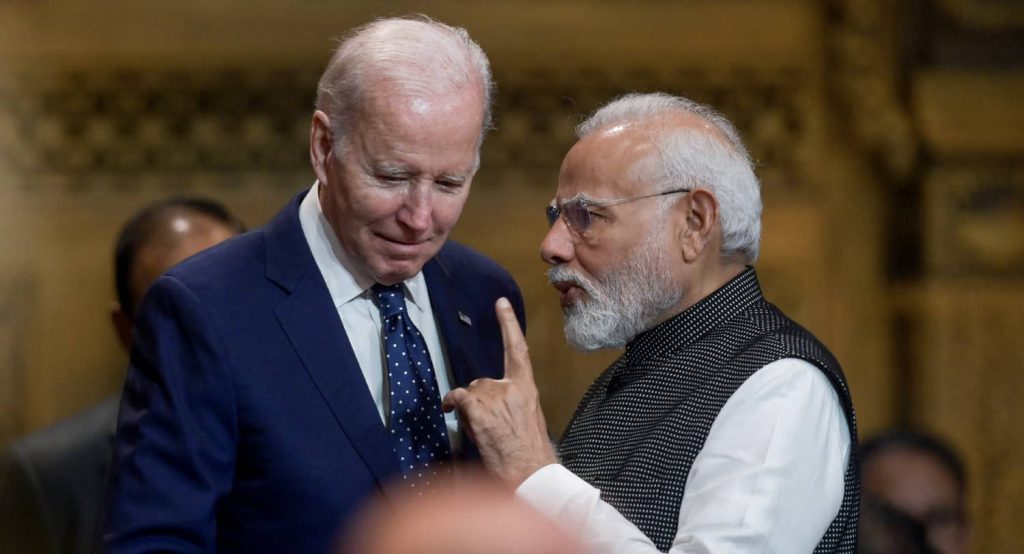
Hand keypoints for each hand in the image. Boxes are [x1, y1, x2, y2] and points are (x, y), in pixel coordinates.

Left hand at [442, 297, 556, 485]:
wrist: (530, 472)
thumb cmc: (529, 453)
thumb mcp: (528, 418)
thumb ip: (512, 401)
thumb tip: (491, 402)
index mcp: (527, 388)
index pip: (517, 350)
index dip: (508, 324)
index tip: (500, 303)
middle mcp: (512, 387)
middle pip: (482, 381)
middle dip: (478, 400)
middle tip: (486, 424)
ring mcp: (496, 397)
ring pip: (470, 392)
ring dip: (469, 409)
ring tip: (482, 431)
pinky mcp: (480, 409)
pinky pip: (459, 397)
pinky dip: (453, 403)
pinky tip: (452, 411)